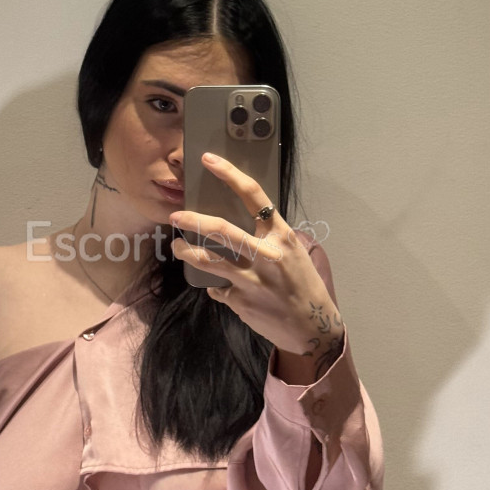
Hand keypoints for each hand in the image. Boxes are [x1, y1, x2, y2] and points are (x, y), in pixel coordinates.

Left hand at [169, 152, 344, 369]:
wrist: (313, 329)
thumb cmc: (305, 287)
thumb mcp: (294, 254)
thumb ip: (268, 240)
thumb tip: (238, 231)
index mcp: (281, 236)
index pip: (254, 195)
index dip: (229, 174)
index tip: (209, 160)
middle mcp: (265, 255)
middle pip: (220, 229)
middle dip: (192, 220)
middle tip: (176, 216)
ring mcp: (250, 280)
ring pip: (207, 260)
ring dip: (186, 252)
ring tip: (178, 247)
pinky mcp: (239, 302)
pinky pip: (218, 289)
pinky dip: (218, 287)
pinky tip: (225, 290)